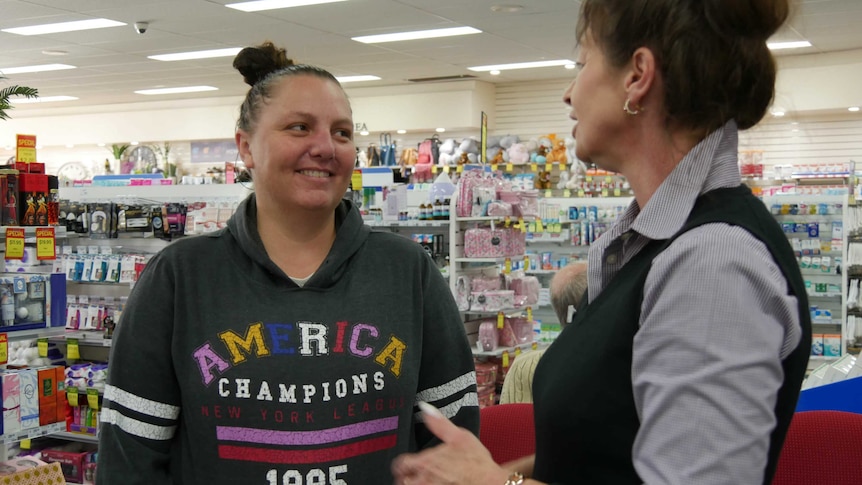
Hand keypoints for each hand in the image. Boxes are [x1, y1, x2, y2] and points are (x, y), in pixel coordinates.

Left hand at [391, 402, 507, 484]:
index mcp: (425, 462)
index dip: (402, 462)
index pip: (400, 464)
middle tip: (412, 473)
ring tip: (423, 479)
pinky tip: (435, 483)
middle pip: (402, 480)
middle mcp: (424, 480)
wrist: (490, 482)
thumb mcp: (459, 436)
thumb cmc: (476, 462)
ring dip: (414, 483)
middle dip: (405, 476)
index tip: (406, 462)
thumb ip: (439, 423)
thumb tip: (425, 408)